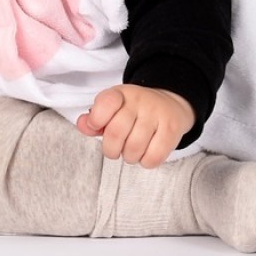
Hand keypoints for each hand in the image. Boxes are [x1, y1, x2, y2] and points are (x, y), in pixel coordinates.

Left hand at [76, 85, 194, 167]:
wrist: (170, 103)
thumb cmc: (135, 111)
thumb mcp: (112, 108)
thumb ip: (94, 120)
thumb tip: (82, 125)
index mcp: (120, 93)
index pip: (105, 104)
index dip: (96, 121)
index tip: (98, 127)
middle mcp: (139, 100)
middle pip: (115, 133)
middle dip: (111, 149)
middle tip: (115, 149)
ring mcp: (157, 113)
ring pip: (134, 149)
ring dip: (129, 157)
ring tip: (132, 150)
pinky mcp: (172, 129)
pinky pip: (153, 157)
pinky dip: (146, 162)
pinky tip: (147, 153)